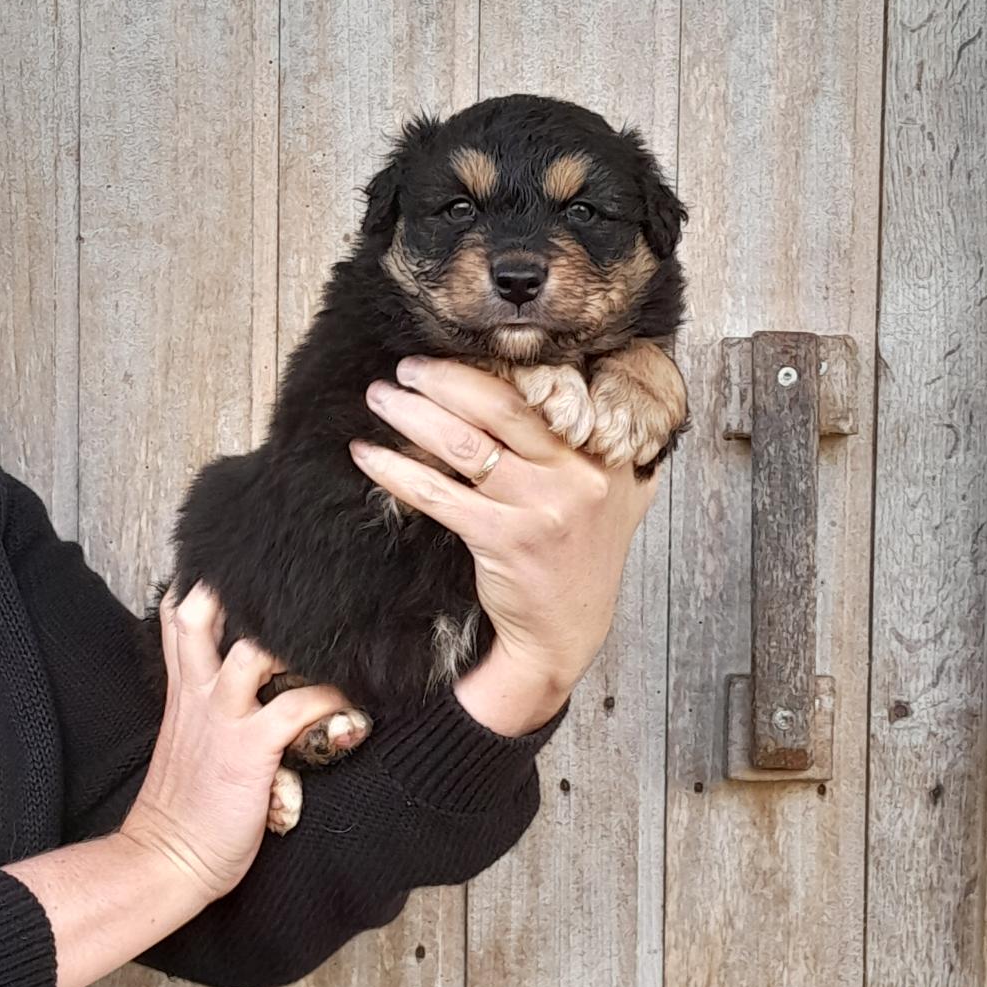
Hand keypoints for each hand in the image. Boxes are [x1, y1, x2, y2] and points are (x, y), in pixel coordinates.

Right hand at [120, 586, 348, 901]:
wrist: (163, 861)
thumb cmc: (185, 810)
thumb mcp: (189, 743)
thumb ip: (208, 709)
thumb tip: (246, 692)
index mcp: (182, 692)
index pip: (176, 617)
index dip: (201, 582)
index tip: (234, 564)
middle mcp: (197, 696)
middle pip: (195, 613)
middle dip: (230, 585)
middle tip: (287, 579)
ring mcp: (222, 720)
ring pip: (252, 650)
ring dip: (296, 641)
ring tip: (334, 642)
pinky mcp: (249, 750)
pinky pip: (296, 707)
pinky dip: (331, 700)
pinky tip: (353, 707)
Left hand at [350, 356, 657, 734]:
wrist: (566, 634)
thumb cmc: (580, 557)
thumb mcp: (618, 494)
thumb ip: (600, 440)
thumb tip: (568, 377)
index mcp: (605, 454)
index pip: (549, 389)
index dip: (496, 366)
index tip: (457, 351)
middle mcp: (581, 475)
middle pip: (501, 405)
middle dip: (445, 378)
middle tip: (407, 366)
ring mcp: (542, 508)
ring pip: (465, 444)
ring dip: (412, 414)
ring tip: (380, 397)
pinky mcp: (504, 540)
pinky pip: (438, 494)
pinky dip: (396, 470)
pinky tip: (368, 455)